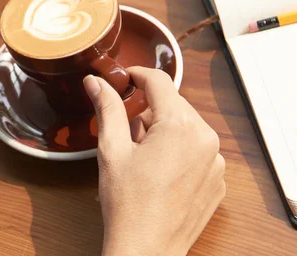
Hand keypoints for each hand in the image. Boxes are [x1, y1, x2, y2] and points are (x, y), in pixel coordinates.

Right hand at [83, 67, 224, 255]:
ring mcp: (215, 162)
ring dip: (163, 131)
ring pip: (185, 127)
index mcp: (180, 127)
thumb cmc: (127, 203)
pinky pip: (196, 151)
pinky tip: (158, 172)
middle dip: (148, 111)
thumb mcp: (111, 149)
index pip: (160, 82)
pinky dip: (178, 152)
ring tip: (141, 157)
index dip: (138, 75)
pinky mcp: (217, 180)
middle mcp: (206, 139)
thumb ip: (107, 108)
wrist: (146, 249)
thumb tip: (96, 81)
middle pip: (174, 105)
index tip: (125, 78)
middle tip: (126, 133)